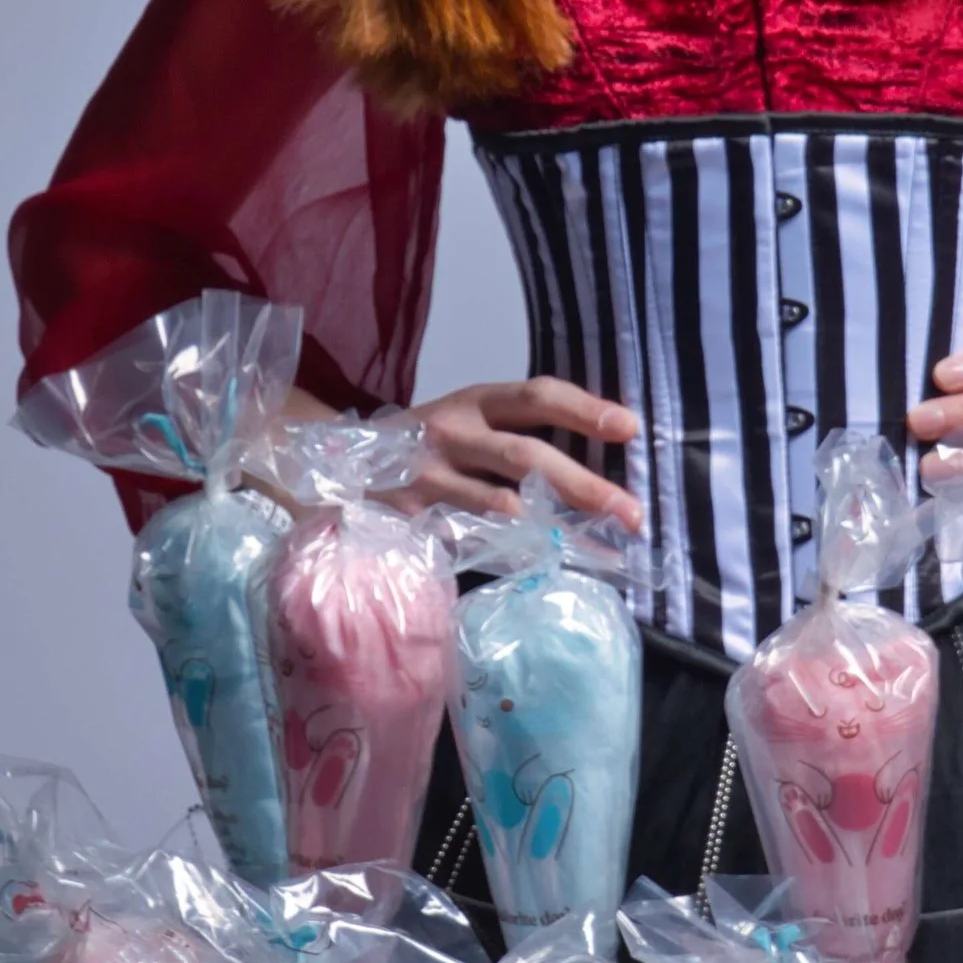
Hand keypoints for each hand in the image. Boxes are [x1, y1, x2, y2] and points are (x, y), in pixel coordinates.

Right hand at [279, 377, 642, 529]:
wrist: (331, 464)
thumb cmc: (423, 446)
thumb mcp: (465, 424)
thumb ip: (515, 437)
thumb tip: (593, 473)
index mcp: (473, 401)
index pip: (535, 396)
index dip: (583, 409)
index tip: (630, 428)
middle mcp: (450, 431)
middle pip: (525, 454)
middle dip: (583, 485)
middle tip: (630, 512)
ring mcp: (426, 476)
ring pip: (497, 503)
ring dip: (551, 529)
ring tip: (597, 547)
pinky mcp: (408, 517)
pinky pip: (465, 538)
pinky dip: (504, 553)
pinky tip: (536, 566)